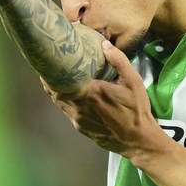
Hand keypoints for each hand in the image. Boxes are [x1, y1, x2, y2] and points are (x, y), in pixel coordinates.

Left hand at [43, 41, 166, 158]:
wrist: (138, 140)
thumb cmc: (136, 110)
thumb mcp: (133, 82)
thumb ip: (119, 61)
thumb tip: (104, 45)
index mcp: (92, 93)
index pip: (62, 84)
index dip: (51, 76)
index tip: (47, 64)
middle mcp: (81, 108)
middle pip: (56, 94)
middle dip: (50, 82)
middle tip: (48, 69)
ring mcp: (79, 120)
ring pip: (60, 104)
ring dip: (56, 93)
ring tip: (54, 80)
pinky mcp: (81, 129)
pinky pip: (67, 113)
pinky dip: (64, 103)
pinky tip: (68, 96)